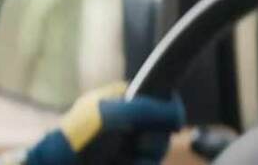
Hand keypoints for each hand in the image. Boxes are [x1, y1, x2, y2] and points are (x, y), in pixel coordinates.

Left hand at [21, 82, 184, 164]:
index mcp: (118, 99)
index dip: (164, 111)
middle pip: (161, 130)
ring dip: (144, 158)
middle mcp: (124, 121)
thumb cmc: (79, 137)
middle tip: (136, 144)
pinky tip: (122, 164)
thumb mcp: (112, 115)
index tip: (169, 120)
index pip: (157, 98)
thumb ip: (147, 109)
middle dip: (152, 142)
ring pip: (155, 152)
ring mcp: (123, 145)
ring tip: (122, 159)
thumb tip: (177, 113)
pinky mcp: (124, 162)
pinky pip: (146, 164)